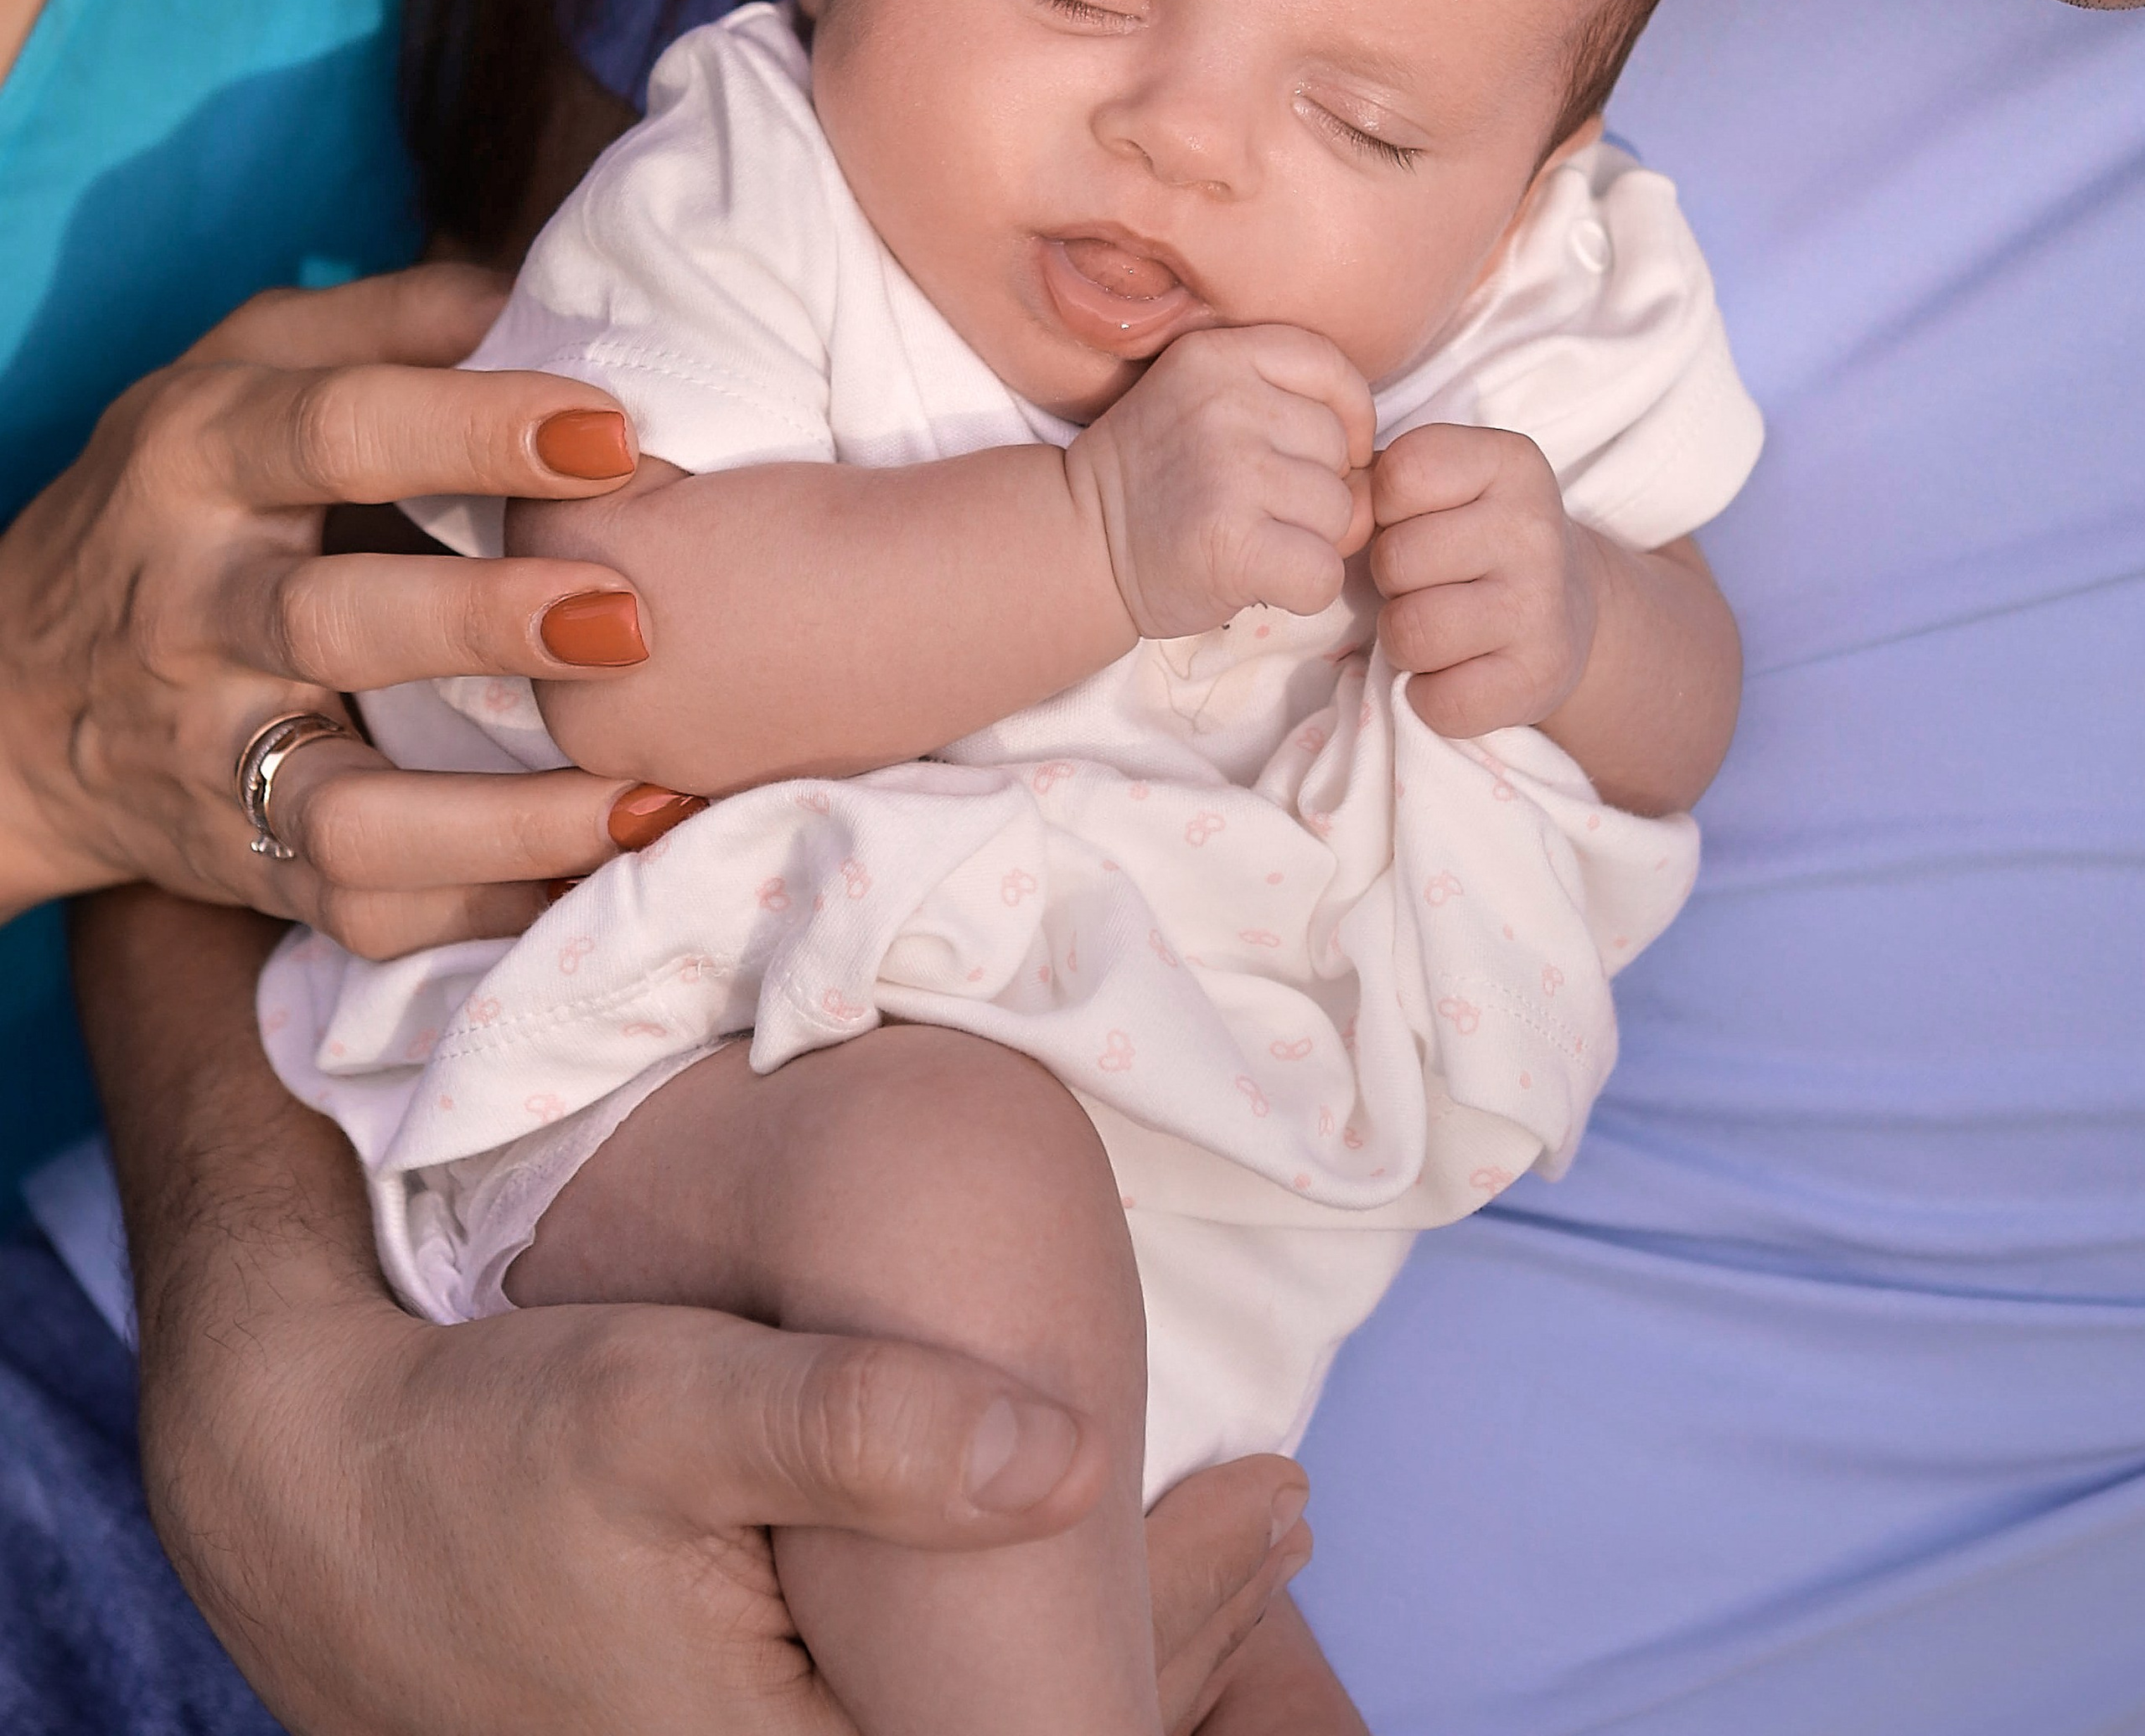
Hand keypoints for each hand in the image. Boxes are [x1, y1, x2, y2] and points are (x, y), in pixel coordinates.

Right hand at [0, 264, 671, 949]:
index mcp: (203, 457)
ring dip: (503, 819)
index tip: (612, 429)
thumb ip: (390, 321)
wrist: (8, 698)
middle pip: (333, 618)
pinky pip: (356, 909)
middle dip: (485, 622)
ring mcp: (211, 751)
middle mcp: (196, 607)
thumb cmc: (177, 498)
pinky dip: (474, 906)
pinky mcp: (240, 863)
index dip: (475, 426)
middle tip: (631, 619)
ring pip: (345, 812)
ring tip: (643, 798)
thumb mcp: (241, 370)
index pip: (336, 428)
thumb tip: (543, 295)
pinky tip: (587, 872)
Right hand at [153, 1295, 1310, 1735]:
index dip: (1177, 1628)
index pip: (1047, 1722)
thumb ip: (859, 1427)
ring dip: (1104, 1627)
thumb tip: (1067, 1451)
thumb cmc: (494, 1451)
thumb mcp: (669, 1407)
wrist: (322, 1493)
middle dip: (1168, 1630)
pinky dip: (1004, 1630)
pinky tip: (1061, 1532)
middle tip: (1284, 1504)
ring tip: (1237, 1527)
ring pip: (976, 1710)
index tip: (1273, 1504)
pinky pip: (911, 1697)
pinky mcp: (738, 1729)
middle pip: (1032, 1720)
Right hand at [1067, 325, 1374, 639]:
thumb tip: (1374, 472)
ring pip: (1340, 513)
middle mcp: (1224, 402)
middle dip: (1318, 488)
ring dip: (1310, 540)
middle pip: (1341, 450)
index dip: (1348, 417)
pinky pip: (1323, 572)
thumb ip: (1290, 408)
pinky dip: (1303, 588)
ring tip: (1250, 537)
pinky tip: (1258, 578)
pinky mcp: (1232, 544)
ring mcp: (1228, 472)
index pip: (1332, 368)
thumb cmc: (1160, 477)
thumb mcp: (1209, 402)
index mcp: (1219, 354)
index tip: (1322, 450)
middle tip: (1256, 505)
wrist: (1078, 543)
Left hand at [1368, 421, 1598, 737]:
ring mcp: (1542, 606)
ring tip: (1432, 627)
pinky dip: (1426, 696)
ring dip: (1400, 640)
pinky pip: (1439, 700)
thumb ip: (1371, 487)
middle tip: (1424, 584)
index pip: (1403, 473)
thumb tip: (1333, 533)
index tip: (1413, 522)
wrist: (1565, 608)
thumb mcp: (1433, 489)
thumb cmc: (1470, 538)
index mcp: (1510, 462)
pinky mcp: (1538, 677)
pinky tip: (1453, 671)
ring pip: (1410, 631)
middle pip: (1396, 559)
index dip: (1385, 506)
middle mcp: (1535, 528)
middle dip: (1389, 579)